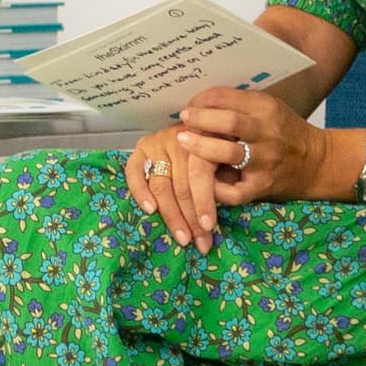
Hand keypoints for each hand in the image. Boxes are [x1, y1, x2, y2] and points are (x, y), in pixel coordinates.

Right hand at [120, 124, 238, 251]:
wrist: (205, 121)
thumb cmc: (221, 146)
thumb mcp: (231, 158)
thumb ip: (227, 177)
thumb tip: (223, 205)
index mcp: (204, 139)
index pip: (200, 174)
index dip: (204, 202)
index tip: (210, 228)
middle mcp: (179, 139)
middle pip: (181, 185)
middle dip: (191, 219)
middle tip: (201, 243)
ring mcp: (158, 143)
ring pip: (161, 185)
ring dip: (172, 215)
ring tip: (183, 237)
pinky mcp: (142, 147)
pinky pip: (134, 171)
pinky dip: (140, 191)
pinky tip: (150, 210)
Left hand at [171, 87, 330, 202]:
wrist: (317, 163)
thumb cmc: (285, 132)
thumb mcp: (268, 108)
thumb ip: (239, 105)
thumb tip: (197, 102)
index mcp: (267, 109)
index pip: (227, 98)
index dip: (202, 99)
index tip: (190, 104)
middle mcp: (267, 133)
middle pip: (228, 123)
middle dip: (199, 119)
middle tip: (183, 119)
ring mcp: (264, 162)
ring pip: (227, 154)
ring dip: (200, 147)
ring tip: (182, 140)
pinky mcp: (262, 187)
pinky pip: (233, 191)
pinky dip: (214, 188)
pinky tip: (203, 180)